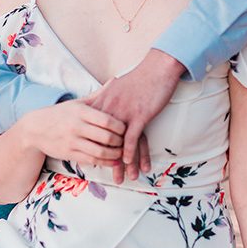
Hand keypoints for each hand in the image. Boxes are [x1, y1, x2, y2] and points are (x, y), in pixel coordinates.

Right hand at [19, 99, 123, 167]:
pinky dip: (105, 162)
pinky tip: (112, 160)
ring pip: (100, 151)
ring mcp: (72, 141)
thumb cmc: (60, 114)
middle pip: (106, 137)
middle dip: (120, 142)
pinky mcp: (69, 154)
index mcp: (80, 112)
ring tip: (122, 152)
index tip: (126, 128)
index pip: (107, 120)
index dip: (120, 127)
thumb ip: (98, 95)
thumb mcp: (76, 102)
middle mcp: (76, 126)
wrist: (35, 128)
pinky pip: (91, 160)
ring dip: (115, 154)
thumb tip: (116, 80)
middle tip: (126, 142)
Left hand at [85, 49, 183, 183]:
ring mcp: (123, 113)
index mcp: (102, 103)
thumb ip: (107, 100)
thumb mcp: (115, 88)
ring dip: (120, 163)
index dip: (92, 147)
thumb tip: (104, 112)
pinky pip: (132, 138)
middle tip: (105, 176)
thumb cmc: (139, 78)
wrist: (157, 68)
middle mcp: (109, 109)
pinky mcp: (139, 115)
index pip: (93, 131)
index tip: (89, 161)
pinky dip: (130, 152)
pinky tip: (130, 164)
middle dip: (104, 161)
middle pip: (103, 141)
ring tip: (122, 179)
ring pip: (117, 143)